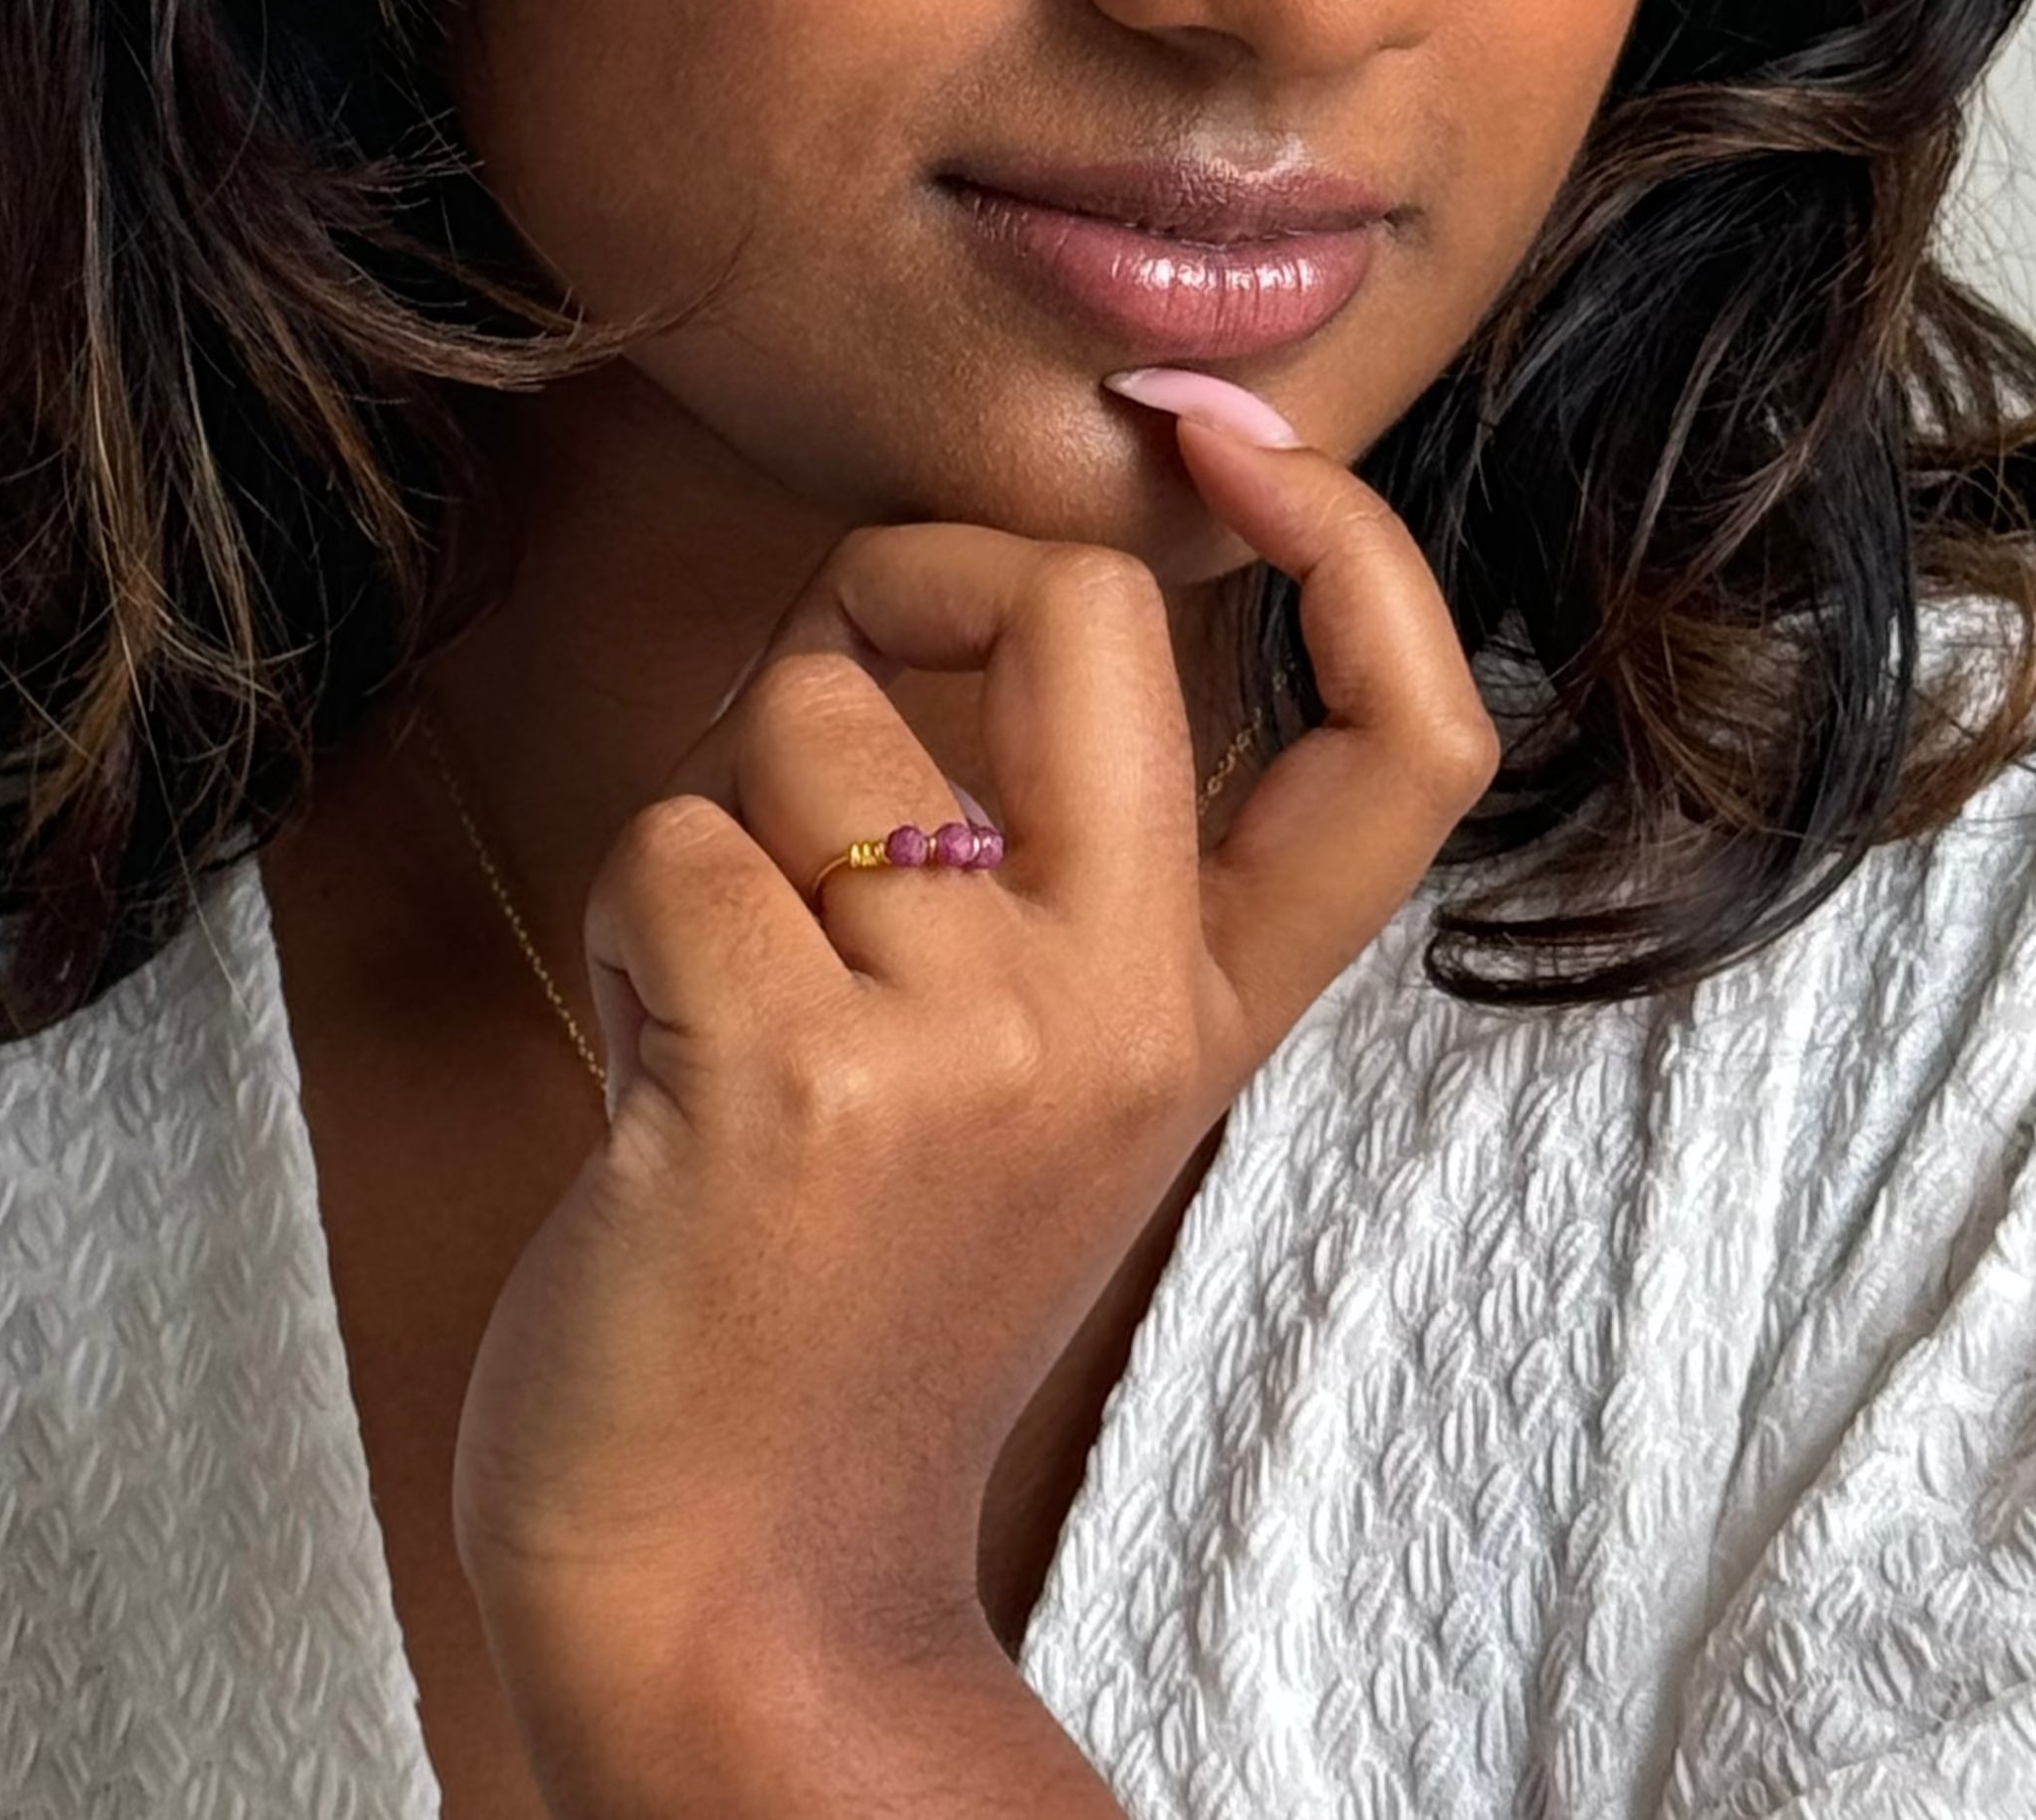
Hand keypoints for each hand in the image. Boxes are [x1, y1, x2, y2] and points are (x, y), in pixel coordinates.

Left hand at [451, 418, 1498, 1804]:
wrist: (731, 1586)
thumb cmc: (835, 1296)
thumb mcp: (1020, 1086)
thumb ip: (1037, 873)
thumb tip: (949, 593)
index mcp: (1201, 1009)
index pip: (1406, 741)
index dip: (1355, 550)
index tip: (1229, 449)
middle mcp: (1128, 1007)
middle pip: (1083, 610)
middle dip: (912, 576)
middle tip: (839, 691)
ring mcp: (980, 1037)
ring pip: (800, 722)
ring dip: (714, 827)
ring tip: (718, 1005)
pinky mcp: (801, 1073)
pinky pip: (671, 842)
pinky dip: (629, 929)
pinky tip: (656, 1078)